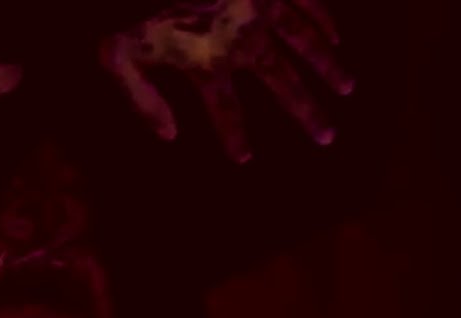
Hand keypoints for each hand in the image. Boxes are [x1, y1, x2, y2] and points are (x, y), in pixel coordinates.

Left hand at [100, 0, 354, 162]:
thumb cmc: (125, 6)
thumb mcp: (115, 56)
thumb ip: (142, 101)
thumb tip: (169, 136)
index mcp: (206, 61)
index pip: (226, 110)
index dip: (235, 136)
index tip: (244, 158)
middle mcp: (243, 38)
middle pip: (283, 83)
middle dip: (306, 112)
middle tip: (326, 137)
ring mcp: (261, 5)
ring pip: (305, 42)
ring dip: (327, 67)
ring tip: (345, 89)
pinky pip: (306, 3)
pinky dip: (324, 21)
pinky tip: (336, 39)